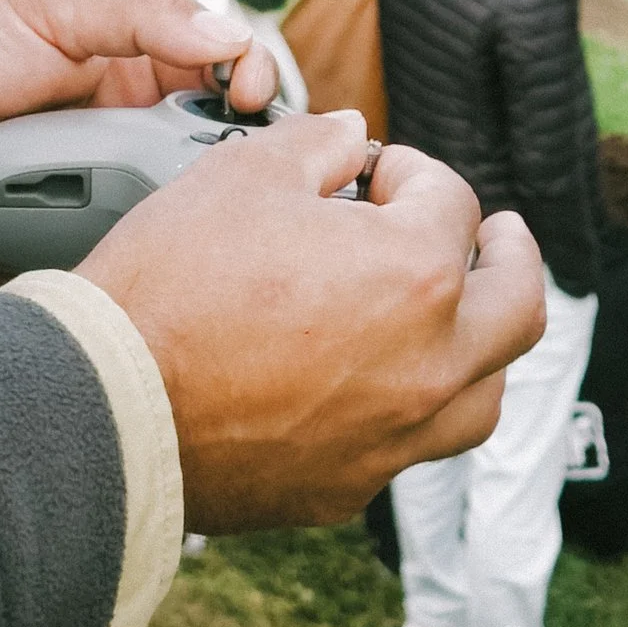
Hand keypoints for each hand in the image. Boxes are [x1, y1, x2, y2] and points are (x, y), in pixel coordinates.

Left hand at [0, 0, 278, 295]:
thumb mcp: (50, 7)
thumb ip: (141, 13)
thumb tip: (228, 37)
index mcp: (136, 79)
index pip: (224, 86)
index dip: (251, 88)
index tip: (251, 93)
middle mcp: (129, 147)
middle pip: (215, 166)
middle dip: (234, 164)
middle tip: (235, 161)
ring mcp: (99, 208)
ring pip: (175, 228)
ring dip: (184, 222)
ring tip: (187, 215)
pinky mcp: (66, 259)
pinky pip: (116, 274)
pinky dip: (131, 273)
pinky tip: (147, 269)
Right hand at [83, 121, 543, 530]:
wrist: (109, 406)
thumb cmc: (172, 284)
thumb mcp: (244, 172)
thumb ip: (317, 144)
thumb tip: (353, 138)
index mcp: (414, 273)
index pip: (452, 203)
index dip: (411, 171)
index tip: (374, 171)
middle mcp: (428, 364)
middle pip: (517, 305)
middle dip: (509, 253)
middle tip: (497, 232)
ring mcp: (394, 437)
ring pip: (486, 392)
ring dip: (481, 341)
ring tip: (456, 312)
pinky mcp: (349, 488)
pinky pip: (415, 443)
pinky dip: (416, 402)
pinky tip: (378, 376)